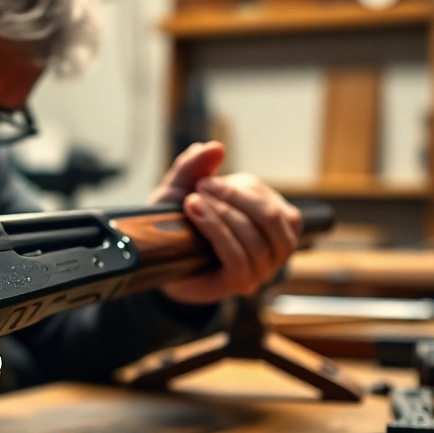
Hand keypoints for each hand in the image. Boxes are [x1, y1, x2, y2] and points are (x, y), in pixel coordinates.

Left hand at [149, 142, 301, 305]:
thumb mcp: (182, 189)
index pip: (271, 202)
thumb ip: (195, 167)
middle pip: (270, 218)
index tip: (202, 180)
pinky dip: (217, 232)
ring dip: (223, 215)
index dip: (237, 188)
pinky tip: (197, 215)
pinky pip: (238, 259)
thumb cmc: (178, 222)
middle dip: (233, 198)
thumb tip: (215, 148)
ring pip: (255, 240)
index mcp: (272, 221)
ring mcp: (260, 269)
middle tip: (199, 188)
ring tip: (193, 202)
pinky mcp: (239, 284)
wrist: (160, 260)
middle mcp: (273, 248)